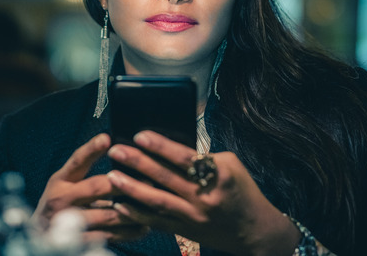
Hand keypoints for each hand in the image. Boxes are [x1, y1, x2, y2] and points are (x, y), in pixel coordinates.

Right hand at [34, 133, 148, 241]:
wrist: (39, 238)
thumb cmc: (60, 205)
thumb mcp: (65, 185)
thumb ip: (87, 175)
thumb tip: (124, 160)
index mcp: (60, 180)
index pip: (76, 161)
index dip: (91, 149)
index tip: (106, 138)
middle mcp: (61, 199)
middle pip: (97, 187)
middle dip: (124, 183)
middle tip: (148, 179)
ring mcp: (69, 222)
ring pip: (108, 214)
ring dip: (134, 210)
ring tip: (153, 204)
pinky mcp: (78, 241)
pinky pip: (110, 235)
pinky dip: (130, 232)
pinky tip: (143, 227)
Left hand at [106, 131, 299, 255]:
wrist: (255, 230)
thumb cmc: (242, 191)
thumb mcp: (231, 166)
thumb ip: (204, 156)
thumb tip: (171, 146)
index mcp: (220, 175)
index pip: (185, 157)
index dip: (161, 146)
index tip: (139, 135)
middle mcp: (205, 197)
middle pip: (166, 177)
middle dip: (138, 162)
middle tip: (116, 150)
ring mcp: (195, 216)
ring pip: (157, 201)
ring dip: (131, 188)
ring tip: (111, 176)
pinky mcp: (186, 231)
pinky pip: (157, 222)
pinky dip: (137, 214)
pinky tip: (120, 205)